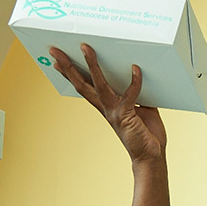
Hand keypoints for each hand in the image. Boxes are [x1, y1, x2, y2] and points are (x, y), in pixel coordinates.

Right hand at [50, 44, 166, 162]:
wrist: (151, 157)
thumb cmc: (146, 134)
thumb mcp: (142, 109)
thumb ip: (137, 93)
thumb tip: (138, 74)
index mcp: (106, 106)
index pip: (84, 87)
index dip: (70, 74)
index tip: (57, 61)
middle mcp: (106, 108)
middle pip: (82, 84)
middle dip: (68, 66)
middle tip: (55, 50)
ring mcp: (114, 111)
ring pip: (98, 84)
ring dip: (91, 65)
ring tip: (85, 48)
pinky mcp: (126, 115)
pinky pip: (129, 94)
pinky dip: (134, 81)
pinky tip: (135, 68)